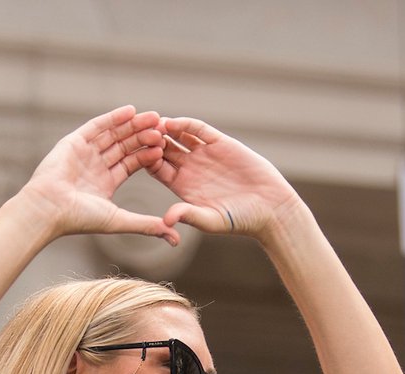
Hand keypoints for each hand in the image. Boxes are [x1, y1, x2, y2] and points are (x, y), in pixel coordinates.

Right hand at [18, 105, 176, 243]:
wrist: (49, 209)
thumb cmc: (80, 219)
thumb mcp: (120, 220)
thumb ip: (147, 225)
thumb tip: (175, 237)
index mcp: (105, 183)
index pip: (131, 163)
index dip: (147, 154)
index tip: (164, 146)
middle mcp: (95, 167)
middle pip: (124, 146)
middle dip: (143, 136)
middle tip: (163, 127)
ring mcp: (84, 153)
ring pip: (113, 134)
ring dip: (133, 125)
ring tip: (153, 117)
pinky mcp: (73, 142)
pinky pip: (97, 126)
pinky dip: (113, 118)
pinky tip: (131, 111)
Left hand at [145, 116, 301, 239]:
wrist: (270, 207)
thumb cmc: (240, 220)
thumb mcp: (211, 220)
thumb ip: (188, 215)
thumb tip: (166, 220)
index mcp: (182, 187)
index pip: (157, 169)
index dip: (146, 161)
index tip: (135, 156)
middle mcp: (190, 168)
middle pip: (163, 149)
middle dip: (151, 141)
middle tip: (137, 134)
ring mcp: (204, 154)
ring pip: (178, 136)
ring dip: (165, 130)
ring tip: (152, 125)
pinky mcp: (220, 143)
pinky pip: (198, 130)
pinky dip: (185, 125)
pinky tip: (173, 123)